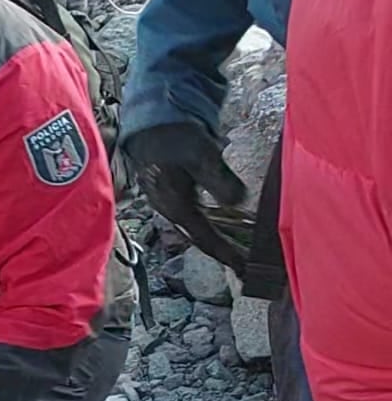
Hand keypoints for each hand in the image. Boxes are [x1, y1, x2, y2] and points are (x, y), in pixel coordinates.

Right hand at [125, 122, 249, 270]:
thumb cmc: (175, 139)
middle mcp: (173, 213)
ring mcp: (175, 207)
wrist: (153, 129)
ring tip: (241, 256)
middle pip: (202, 241)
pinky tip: (228, 232)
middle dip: (224, 255)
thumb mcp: (201, 155)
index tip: (244, 270)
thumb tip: (238, 201)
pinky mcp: (179, 200)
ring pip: (200, 232)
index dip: (226, 254)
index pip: (204, 238)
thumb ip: (219, 179)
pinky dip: (215, 230)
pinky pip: (199, 222)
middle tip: (248, 270)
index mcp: (176, 207)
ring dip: (220, 244)